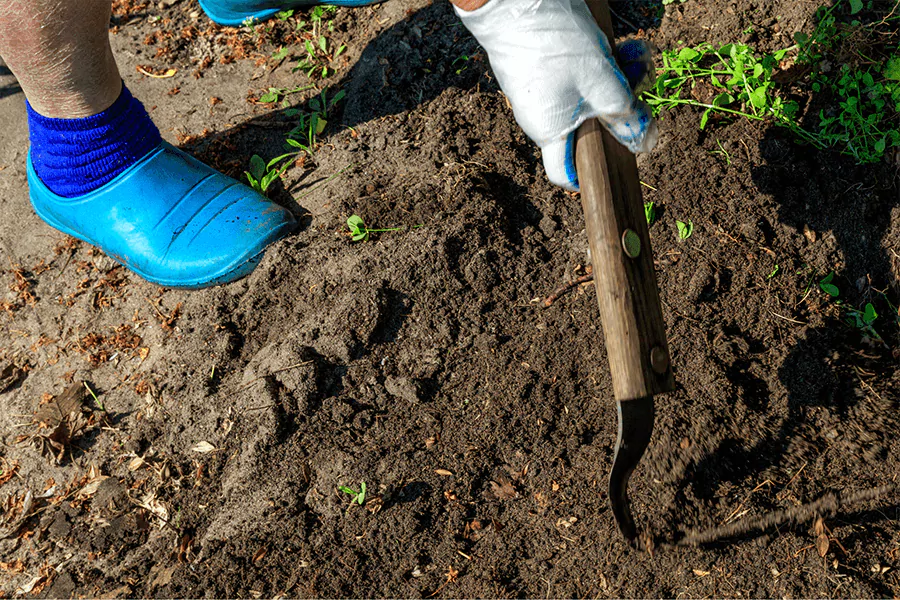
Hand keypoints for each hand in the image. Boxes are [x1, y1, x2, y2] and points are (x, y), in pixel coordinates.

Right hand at [454, 0, 657, 189]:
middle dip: (620, 105)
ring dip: (615, 77)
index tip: (611, 167)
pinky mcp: (540, 68)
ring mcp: (539, 91)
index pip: (563, 173)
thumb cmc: (553, 46)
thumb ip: (624, 115)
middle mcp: (541, 116)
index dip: (586, 177)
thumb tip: (644, 143)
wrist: (512, 2)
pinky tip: (619, 44)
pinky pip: (576, 76)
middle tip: (640, 79)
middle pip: (588, 125)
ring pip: (587, 95)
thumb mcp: (602, 82)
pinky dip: (598, 64)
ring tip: (635, 51)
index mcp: (550, 131)